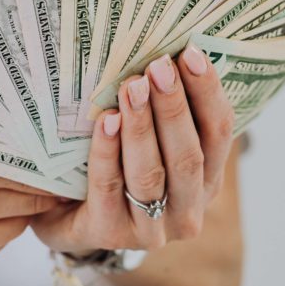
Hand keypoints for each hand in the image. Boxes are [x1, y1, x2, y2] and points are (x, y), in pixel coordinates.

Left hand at [32, 43, 234, 253]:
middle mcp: (187, 210)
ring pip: (151, 173)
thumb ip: (162, 110)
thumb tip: (164, 52)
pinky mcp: (109, 233)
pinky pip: (109, 187)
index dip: (208, 93)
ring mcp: (150, 229)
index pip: (218, 134)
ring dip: (142, 126)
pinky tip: (106, 121)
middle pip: (188, 155)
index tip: (191, 54)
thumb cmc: (116, 167)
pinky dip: (108, 152)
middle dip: (174, 106)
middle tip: (158, 66)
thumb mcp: (148, 142)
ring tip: (131, 87)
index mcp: (206, 181)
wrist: (66, 217)